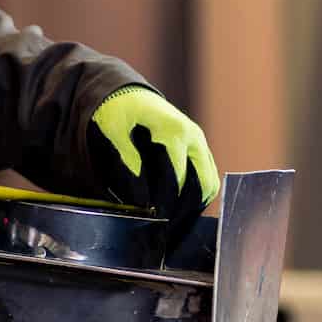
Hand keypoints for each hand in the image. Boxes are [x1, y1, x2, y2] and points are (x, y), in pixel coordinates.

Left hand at [89, 86, 219, 240]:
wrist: (127, 93)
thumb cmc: (117, 111)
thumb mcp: (112, 129)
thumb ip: (125, 159)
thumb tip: (140, 195)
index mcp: (174, 131)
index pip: (178, 177)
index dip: (167, 201)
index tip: (154, 219)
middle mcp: (194, 137)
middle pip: (203, 184)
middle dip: (186, 209)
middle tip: (166, 228)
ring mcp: (199, 143)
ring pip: (209, 183)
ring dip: (194, 204)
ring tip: (173, 223)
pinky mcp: (199, 149)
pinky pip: (206, 177)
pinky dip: (195, 194)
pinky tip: (178, 210)